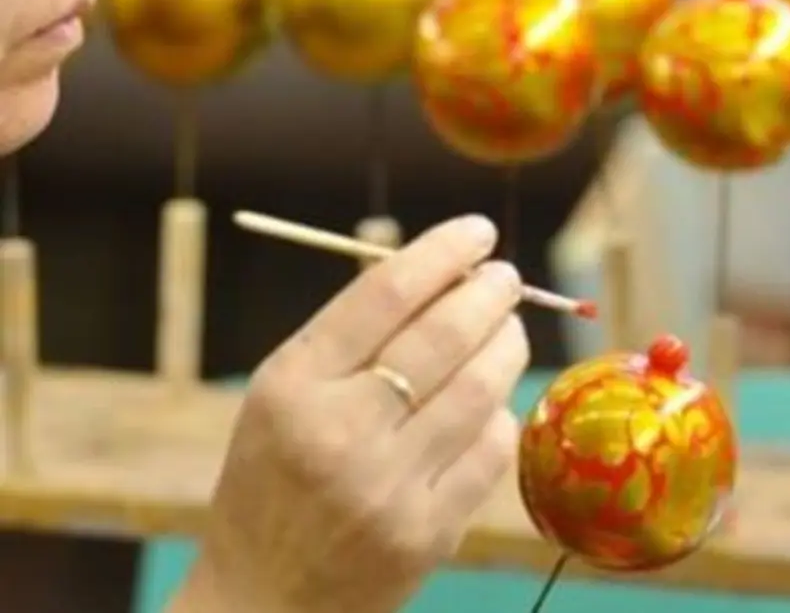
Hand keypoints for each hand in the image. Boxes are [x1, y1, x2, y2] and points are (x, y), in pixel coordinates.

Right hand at [170, 215, 529, 612]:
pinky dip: (500, 413)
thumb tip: (442, 269)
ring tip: (509, 329)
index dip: (442, 251)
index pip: (385, 293)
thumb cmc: (272, 481)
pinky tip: (490, 402)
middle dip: (490, 292)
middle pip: (444, 335)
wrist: (261, 603)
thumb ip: (352, 336)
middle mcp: (340, 432)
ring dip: (509, 344)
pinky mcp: (428, 534)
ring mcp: (388, 487)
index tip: (478, 231)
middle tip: (505, 278)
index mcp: (293, 386)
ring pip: (482, 387)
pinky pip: (493, 449)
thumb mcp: (282, 396)